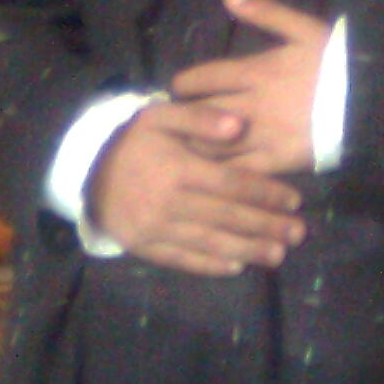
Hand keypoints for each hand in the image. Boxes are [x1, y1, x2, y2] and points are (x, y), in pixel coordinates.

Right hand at [86, 97, 304, 275]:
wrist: (85, 170)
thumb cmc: (132, 140)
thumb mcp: (160, 115)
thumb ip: (200, 117)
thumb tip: (239, 124)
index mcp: (178, 168)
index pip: (231, 183)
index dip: (265, 192)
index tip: (294, 199)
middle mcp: (169, 202)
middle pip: (227, 217)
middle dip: (266, 226)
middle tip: (298, 233)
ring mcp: (155, 228)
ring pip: (209, 242)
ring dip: (247, 250)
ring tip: (278, 256)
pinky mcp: (144, 246)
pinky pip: (181, 260)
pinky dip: (210, 266)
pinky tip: (236, 267)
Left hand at [170, 0, 330, 174]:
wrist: (372, 101)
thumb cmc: (339, 63)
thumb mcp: (305, 29)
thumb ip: (266, 12)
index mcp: (256, 71)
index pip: (204, 77)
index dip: (185, 83)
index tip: (177, 88)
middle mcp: (252, 105)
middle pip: (201, 113)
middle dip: (182, 118)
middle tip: (171, 122)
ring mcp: (263, 136)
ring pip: (214, 146)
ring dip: (195, 146)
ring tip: (183, 149)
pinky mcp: (277, 162)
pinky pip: (240, 171)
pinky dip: (221, 173)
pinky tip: (210, 177)